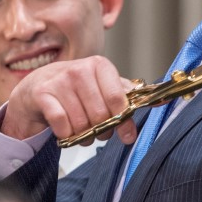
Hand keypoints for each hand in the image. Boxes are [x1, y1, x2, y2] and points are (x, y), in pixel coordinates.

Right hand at [0, 55, 137, 144]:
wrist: (36, 86)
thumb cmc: (76, 88)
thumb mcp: (103, 85)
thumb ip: (128, 94)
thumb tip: (164, 100)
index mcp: (99, 65)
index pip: (117, 98)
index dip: (123, 120)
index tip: (126, 134)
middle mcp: (80, 69)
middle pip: (100, 114)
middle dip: (102, 131)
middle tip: (100, 133)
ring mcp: (59, 80)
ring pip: (81, 123)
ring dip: (84, 136)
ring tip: (83, 133)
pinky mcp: (41, 94)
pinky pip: (61, 124)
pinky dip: (66, 135)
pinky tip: (66, 132)